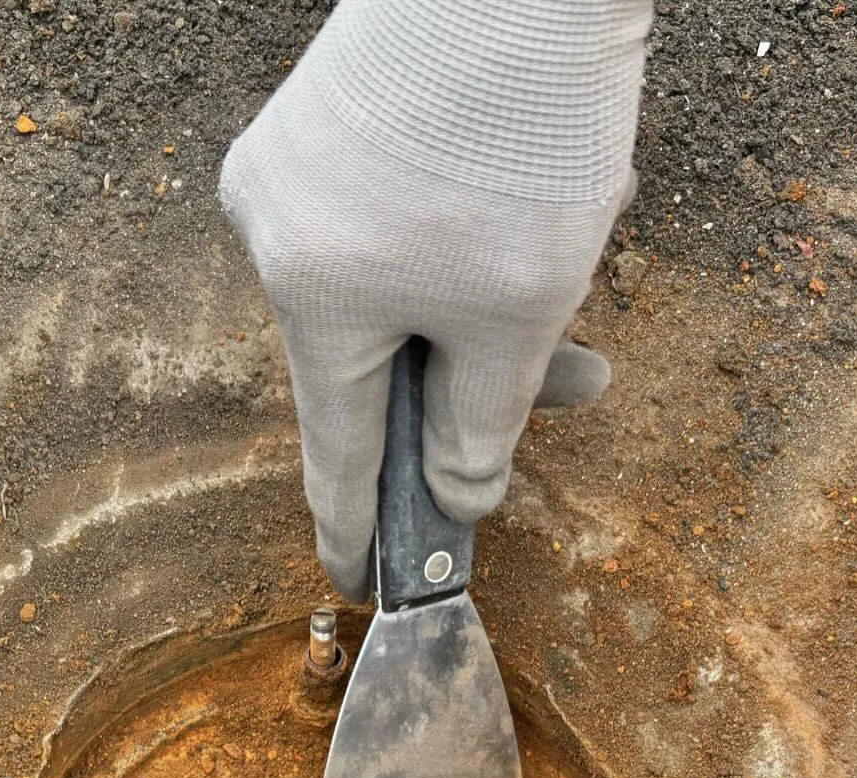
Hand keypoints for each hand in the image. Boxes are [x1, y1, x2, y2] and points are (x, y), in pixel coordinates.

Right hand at [219, 0, 649, 598]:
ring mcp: (292, 168)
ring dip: (489, 295)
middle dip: (484, 374)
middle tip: (578, 378)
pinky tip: (539, 196)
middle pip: (381, 359)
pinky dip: (462, 235)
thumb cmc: (519, 131)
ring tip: (580, 248)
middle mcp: (276, 235)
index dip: (358, 529)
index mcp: (312, 300)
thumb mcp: (518, 315)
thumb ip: (484, 428)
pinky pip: (390, 217)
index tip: (359, 583)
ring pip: (395, 284)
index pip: (336, 452)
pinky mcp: (322, 116)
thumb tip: (459, 498)